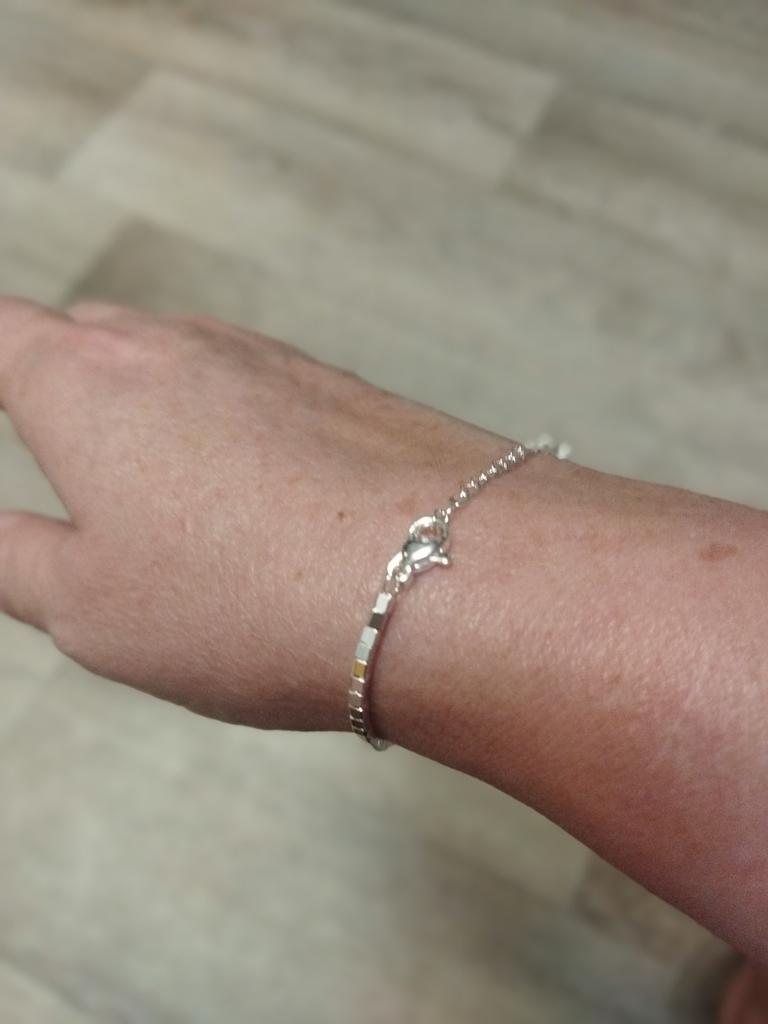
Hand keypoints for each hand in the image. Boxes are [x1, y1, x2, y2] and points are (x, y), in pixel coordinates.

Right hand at [0, 298, 503, 730]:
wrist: (444, 578)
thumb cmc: (245, 600)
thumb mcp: (88, 607)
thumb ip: (9, 558)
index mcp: (84, 382)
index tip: (4, 395)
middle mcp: (174, 344)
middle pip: (88, 338)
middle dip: (56, 379)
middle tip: (58, 451)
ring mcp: (267, 358)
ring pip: (178, 365)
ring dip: (150, 407)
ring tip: (160, 491)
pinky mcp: (340, 388)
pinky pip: (256, 392)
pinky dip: (229, 426)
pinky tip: (254, 496)